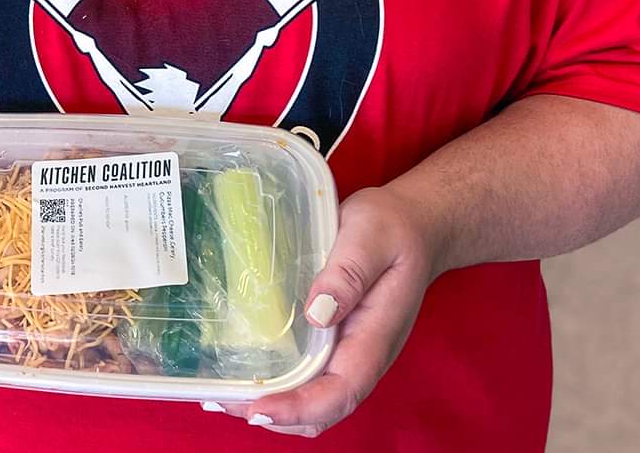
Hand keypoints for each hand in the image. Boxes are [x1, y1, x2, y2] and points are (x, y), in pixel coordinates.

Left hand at [204, 185, 443, 437]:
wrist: (415, 225)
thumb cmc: (394, 226)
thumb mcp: (372, 235)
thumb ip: (348, 273)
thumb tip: (317, 314)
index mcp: (375, 336)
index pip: (341, 392)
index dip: (299, 408)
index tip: (257, 408)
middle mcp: (363, 355)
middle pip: (323, 410)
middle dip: (276, 415)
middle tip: (224, 399)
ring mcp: (351, 350)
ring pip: (314, 398)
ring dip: (274, 403)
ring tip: (226, 392)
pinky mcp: (338, 338)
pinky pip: (310, 374)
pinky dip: (280, 381)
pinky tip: (249, 366)